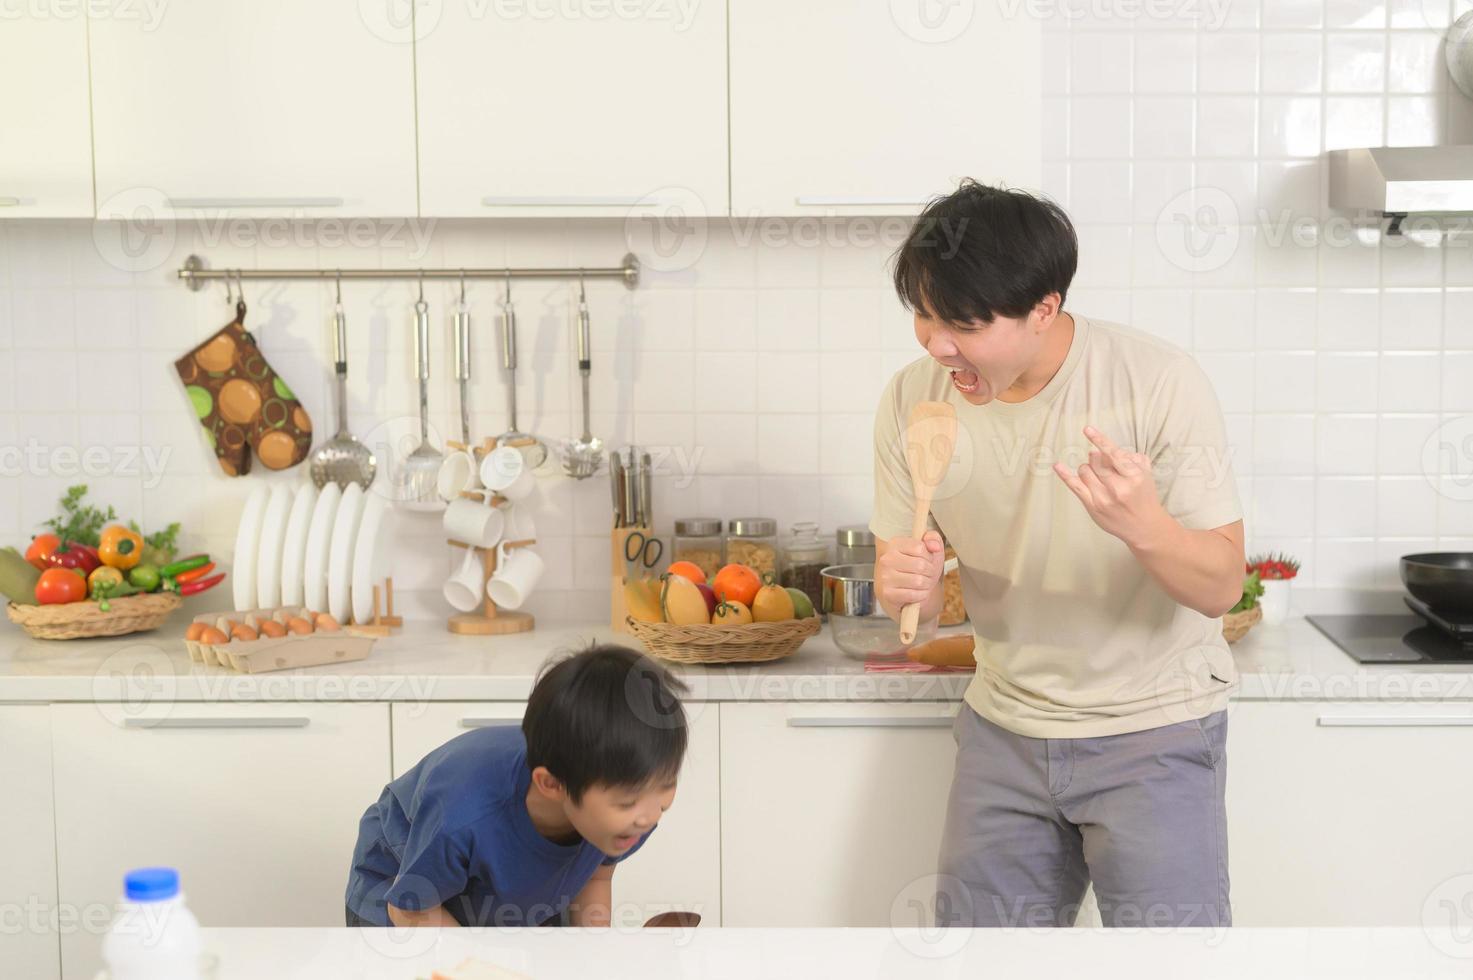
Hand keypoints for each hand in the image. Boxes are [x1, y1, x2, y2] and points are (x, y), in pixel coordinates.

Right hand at [876, 530, 945, 609]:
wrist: (906, 591)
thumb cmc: (917, 569)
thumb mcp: (928, 550)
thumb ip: (933, 539)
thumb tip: (934, 545)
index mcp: (894, 544)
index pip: (919, 547)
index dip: (928, 556)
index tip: (925, 559)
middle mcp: (887, 559)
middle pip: (920, 565)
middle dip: (930, 572)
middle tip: (926, 573)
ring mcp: (885, 577)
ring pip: (918, 581)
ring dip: (926, 584)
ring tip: (922, 583)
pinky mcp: (888, 593)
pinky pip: (914, 595)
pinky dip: (921, 595)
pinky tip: (917, 592)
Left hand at [1052, 426, 1169, 549]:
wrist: (1144, 526)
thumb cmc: (1143, 496)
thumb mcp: (1145, 474)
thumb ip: (1131, 457)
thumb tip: (1108, 448)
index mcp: (1133, 476)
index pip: (1113, 453)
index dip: (1099, 440)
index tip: (1087, 429)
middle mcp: (1118, 487)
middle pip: (1096, 460)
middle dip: (1097, 457)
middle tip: (1102, 463)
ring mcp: (1103, 498)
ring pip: (1084, 470)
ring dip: (1089, 468)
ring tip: (1099, 476)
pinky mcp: (1092, 506)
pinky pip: (1074, 486)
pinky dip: (1065, 474)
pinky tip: (1057, 465)